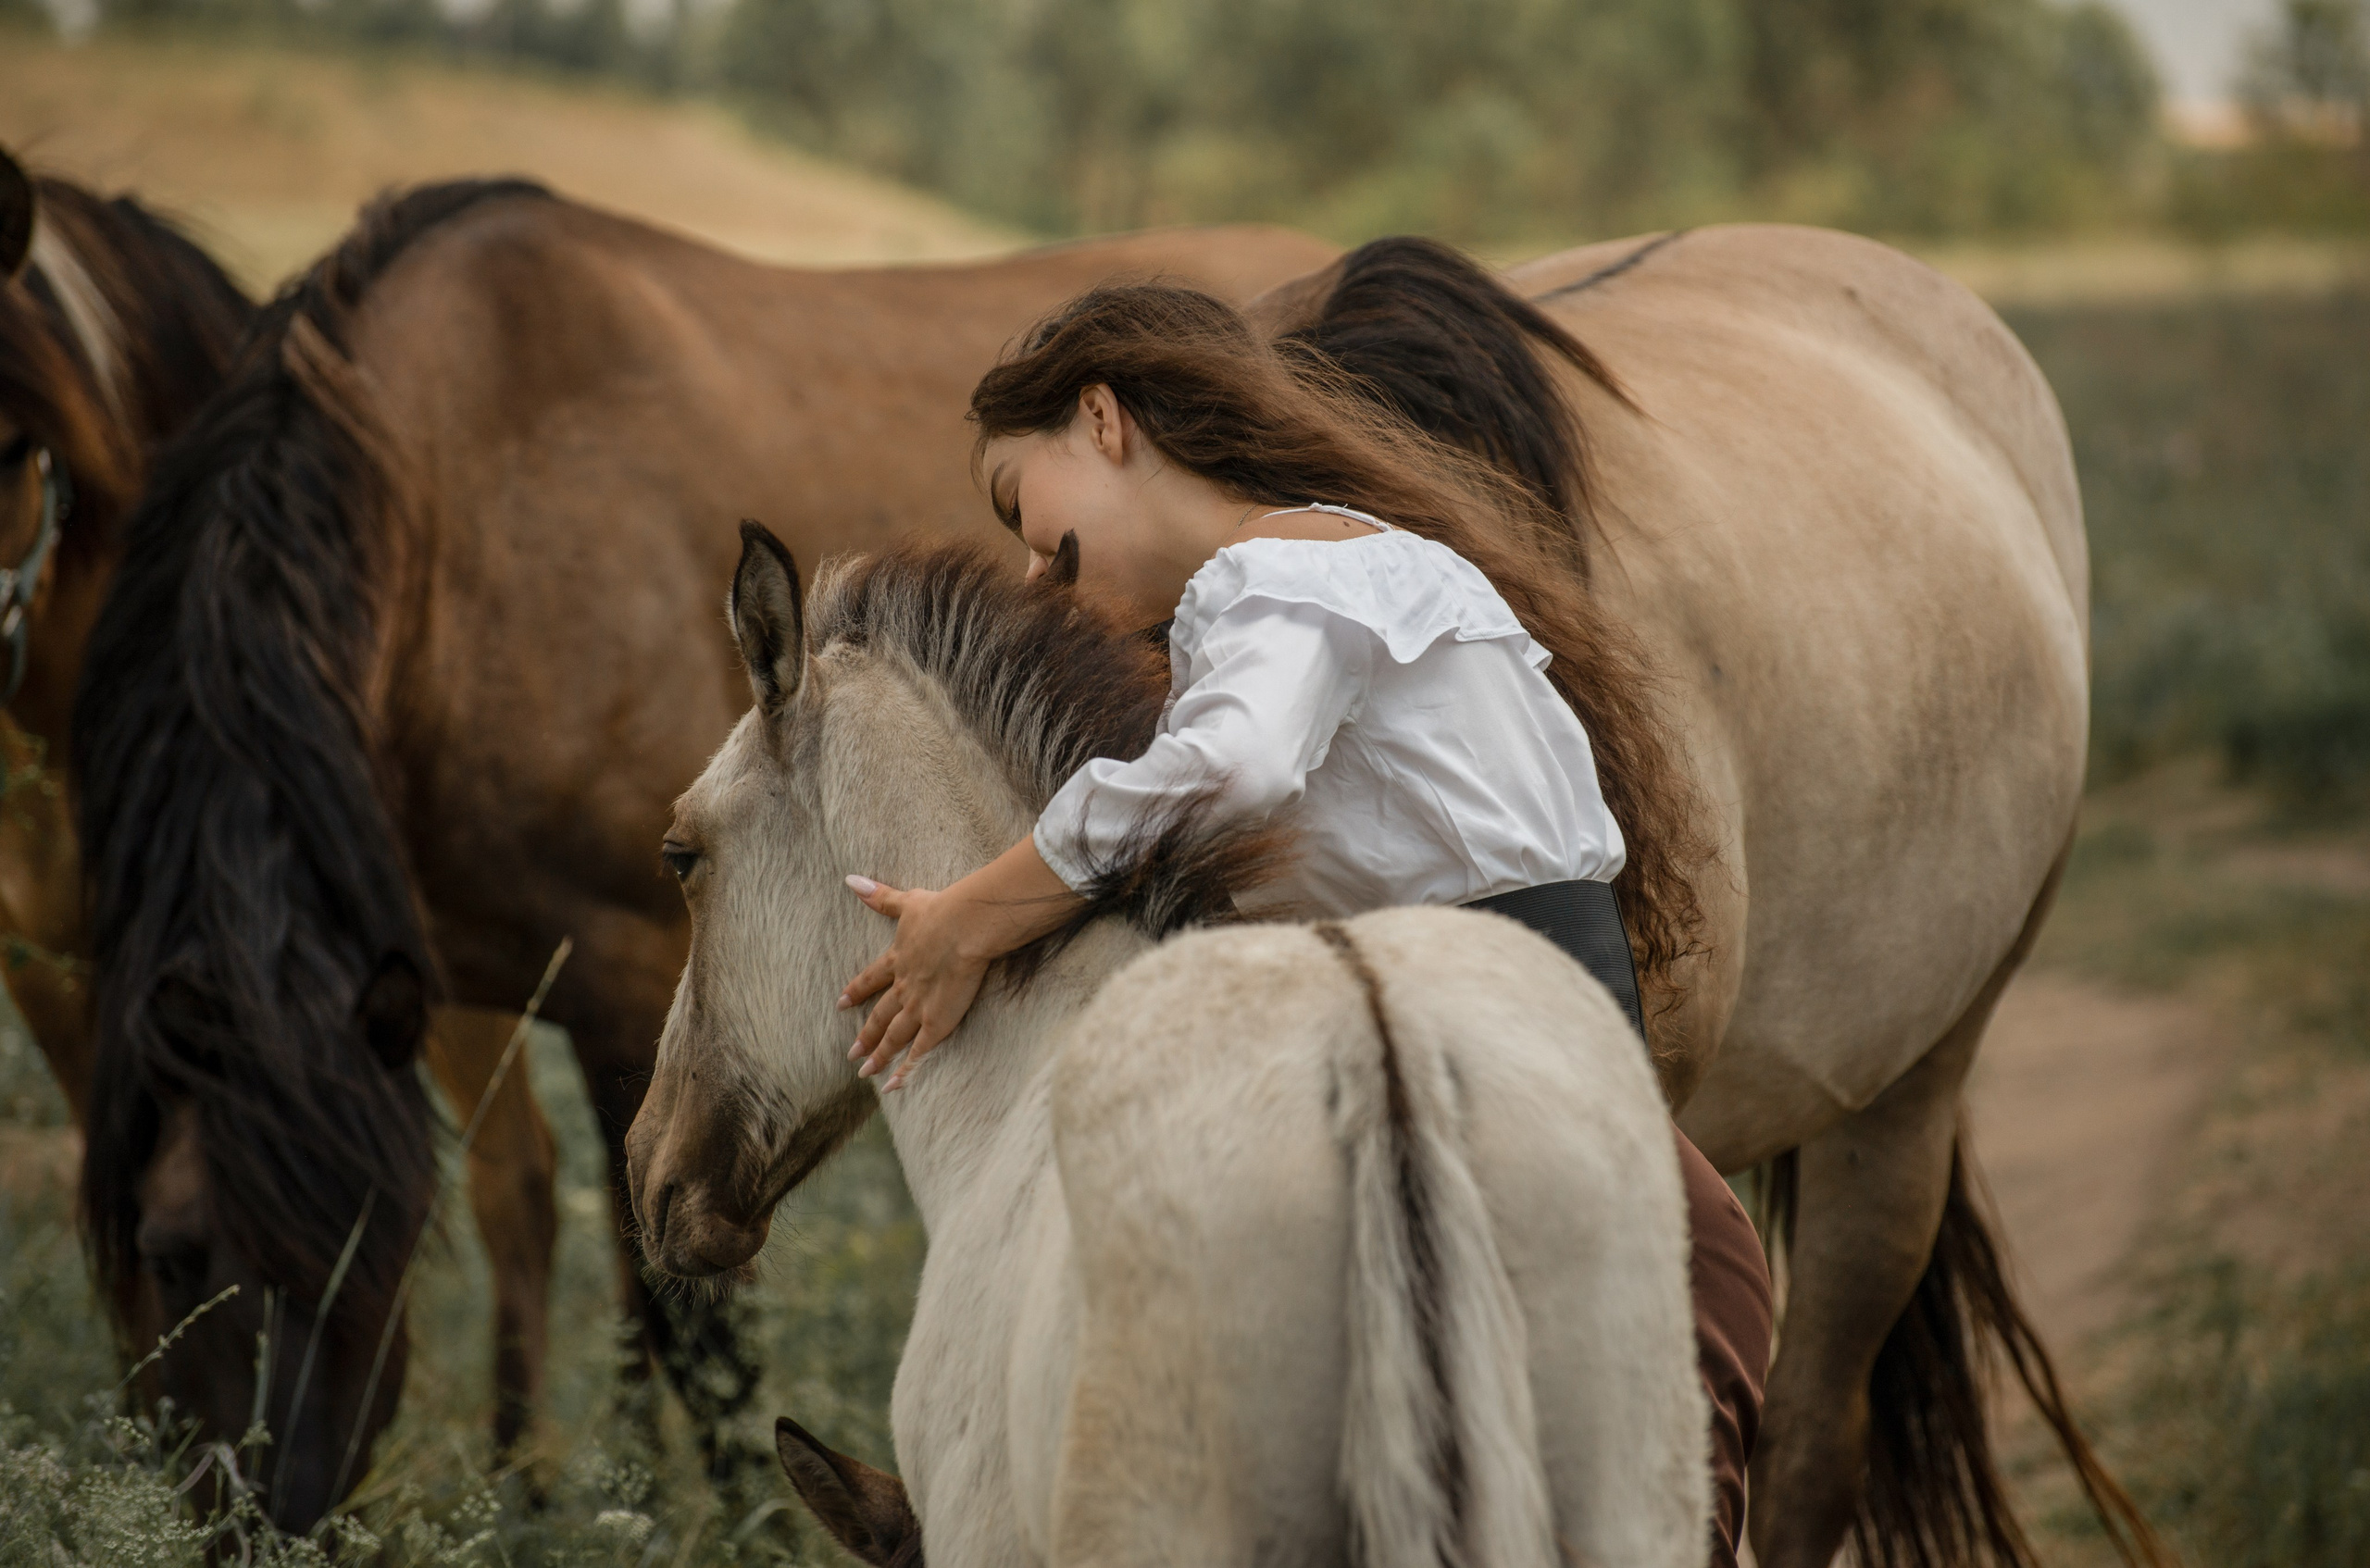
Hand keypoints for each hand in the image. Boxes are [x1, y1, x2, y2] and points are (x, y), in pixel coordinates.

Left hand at [837, 837, 1085, 1091]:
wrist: (965, 928)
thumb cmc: (943, 911)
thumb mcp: (908, 901)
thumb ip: (880, 896)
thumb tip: (850, 880)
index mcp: (899, 959)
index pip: (872, 980)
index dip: (856, 991)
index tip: (840, 1002)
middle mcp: (904, 987)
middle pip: (880, 1015)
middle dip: (865, 1033)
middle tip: (850, 1052)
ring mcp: (918, 1007)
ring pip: (893, 1037)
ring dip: (879, 1055)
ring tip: (864, 1072)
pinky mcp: (937, 1023)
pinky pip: (917, 1053)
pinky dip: (905, 1071)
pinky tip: (892, 1088)